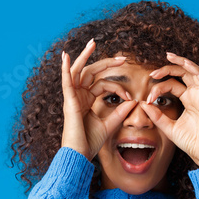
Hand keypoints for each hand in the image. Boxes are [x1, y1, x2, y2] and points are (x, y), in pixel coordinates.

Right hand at [61, 39, 137, 160]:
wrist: (80, 155)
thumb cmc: (90, 142)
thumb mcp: (110, 124)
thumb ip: (120, 112)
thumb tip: (134, 101)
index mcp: (86, 100)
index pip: (103, 85)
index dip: (119, 88)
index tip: (131, 97)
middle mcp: (78, 96)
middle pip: (92, 73)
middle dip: (106, 63)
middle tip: (122, 57)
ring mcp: (72, 98)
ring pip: (78, 71)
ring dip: (85, 56)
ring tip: (92, 43)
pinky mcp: (69, 102)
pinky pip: (66, 82)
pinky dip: (65, 69)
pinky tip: (66, 57)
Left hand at [140, 52, 198, 165]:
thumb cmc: (189, 142)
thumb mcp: (168, 127)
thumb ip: (157, 115)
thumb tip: (143, 103)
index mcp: (188, 100)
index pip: (173, 85)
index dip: (158, 88)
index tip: (147, 99)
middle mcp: (196, 95)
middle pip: (182, 74)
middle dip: (167, 70)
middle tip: (152, 73)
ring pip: (193, 71)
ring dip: (180, 62)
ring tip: (168, 56)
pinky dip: (193, 68)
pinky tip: (182, 62)